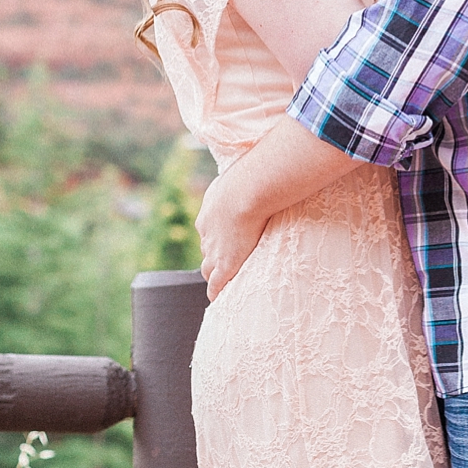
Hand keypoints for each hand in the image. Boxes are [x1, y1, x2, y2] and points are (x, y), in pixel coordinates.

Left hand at [196, 170, 269, 301]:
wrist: (245, 193)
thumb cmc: (247, 180)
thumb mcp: (240, 176)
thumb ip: (245, 179)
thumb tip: (260, 168)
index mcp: (208, 215)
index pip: (210, 233)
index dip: (217, 239)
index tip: (225, 241)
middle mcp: (207, 235)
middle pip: (207, 251)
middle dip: (213, 257)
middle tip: (221, 264)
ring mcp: (215, 251)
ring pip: (208, 269)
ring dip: (214, 275)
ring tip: (222, 284)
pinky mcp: (225, 265)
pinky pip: (216, 284)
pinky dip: (216, 292)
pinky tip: (219, 299)